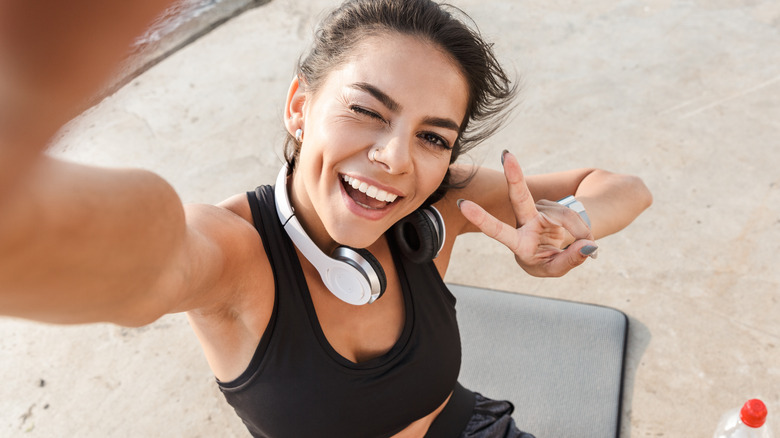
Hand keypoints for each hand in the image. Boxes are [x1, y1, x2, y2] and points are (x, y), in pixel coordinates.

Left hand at [457, 150, 597, 276]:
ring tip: (585, 246)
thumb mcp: (555, 268)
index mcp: (518, 243)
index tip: (463, 204)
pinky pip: (573, 214)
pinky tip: (582, 237)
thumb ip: (570, 260)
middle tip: (507, 155)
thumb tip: (587, 246)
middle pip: (520, 197)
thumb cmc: (547, 262)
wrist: (553, 253)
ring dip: (579, 230)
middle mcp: (525, 222)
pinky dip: (582, 228)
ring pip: (563, 215)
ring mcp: (540, 211)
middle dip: (515, 176)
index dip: (481, 218)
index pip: (497, 231)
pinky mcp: (554, 207)